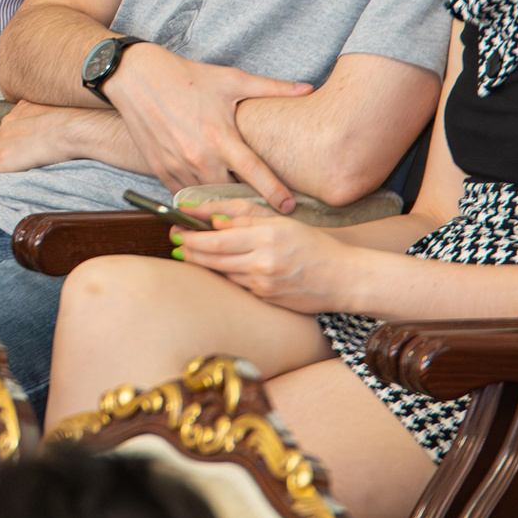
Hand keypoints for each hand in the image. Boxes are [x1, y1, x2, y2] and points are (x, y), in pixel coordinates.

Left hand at [0, 100, 145, 172]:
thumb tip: (69, 130)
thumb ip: (57, 121)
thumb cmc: (81, 122)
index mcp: (25, 108)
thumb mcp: (66, 113)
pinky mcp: (3, 158)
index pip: (11, 127)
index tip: (17, 148)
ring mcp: (4, 140)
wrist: (77, 127)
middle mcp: (10, 121)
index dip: (12, 140)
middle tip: (6, 165)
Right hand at [103, 44, 312, 209]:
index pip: (254, 173)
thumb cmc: (186, 76)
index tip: (289, 206)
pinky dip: (197, 196)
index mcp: (220, 136)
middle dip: (248, 201)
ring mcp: (177, 166)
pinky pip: (184, 194)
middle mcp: (198, 156)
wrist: (136, 78)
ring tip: (238, 203)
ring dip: (222, 200)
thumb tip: (307, 88)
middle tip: (264, 205)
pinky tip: (208, 192)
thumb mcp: (230, 79)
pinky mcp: (159, 169)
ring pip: (207, 198)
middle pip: (231, 194)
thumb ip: (270, 88)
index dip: (274, 193)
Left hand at [168, 201, 350, 312]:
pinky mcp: (267, 299)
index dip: (191, 237)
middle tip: (175, 245)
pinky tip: (220, 269)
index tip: (176, 231)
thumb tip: (211, 220)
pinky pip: (238, 286)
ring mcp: (263, 285)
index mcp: (265, 237)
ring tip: (189, 255)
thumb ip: (244, 218)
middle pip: (212, 259)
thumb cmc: (313, 245)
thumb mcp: (281, 222)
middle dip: (189, 252)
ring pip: (222, 274)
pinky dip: (226, 276)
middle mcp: (262, 262)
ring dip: (203, 265)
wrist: (343, 278)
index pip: (215, 239)